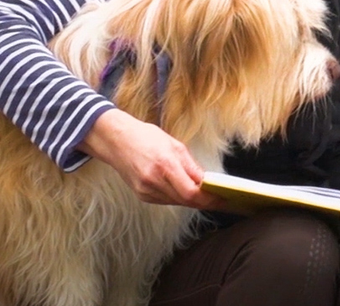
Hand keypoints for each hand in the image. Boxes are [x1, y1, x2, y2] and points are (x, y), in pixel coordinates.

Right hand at [79, 109, 223, 208]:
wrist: (116, 140)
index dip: (209, 198)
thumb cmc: (146, 137)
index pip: (192, 193)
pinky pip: (166, 200)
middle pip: (186, 201)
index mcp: (165, 166)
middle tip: (222, 199)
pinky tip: (187, 192)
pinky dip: (179, 197)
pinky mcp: (141, 195)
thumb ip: (191, 166)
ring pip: (177, 202)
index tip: (224, 198)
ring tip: (209, 196)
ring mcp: (146, 191)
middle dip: (205, 201)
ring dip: (193, 200)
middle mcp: (154, 181)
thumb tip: (207, 181)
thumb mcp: (175, 145)